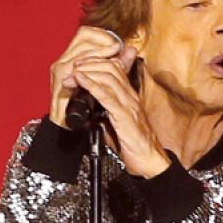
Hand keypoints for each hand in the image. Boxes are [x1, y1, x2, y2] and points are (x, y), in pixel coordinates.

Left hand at [47, 27, 169, 178]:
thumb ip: (104, 113)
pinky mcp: (125, 117)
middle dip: (89, 64)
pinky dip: (92, 85)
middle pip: (110, 68)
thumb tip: (88, 109)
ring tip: (73, 74)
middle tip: (74, 67)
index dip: (96, 62)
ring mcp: (129, 105)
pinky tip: (82, 81)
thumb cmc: (134, 145)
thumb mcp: (116, 123)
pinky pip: (107, 96)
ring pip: (109, 77)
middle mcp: (130, 97)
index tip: (80, 65)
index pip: (114, 68)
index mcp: (129, 97)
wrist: (149, 160)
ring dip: (87, 72)